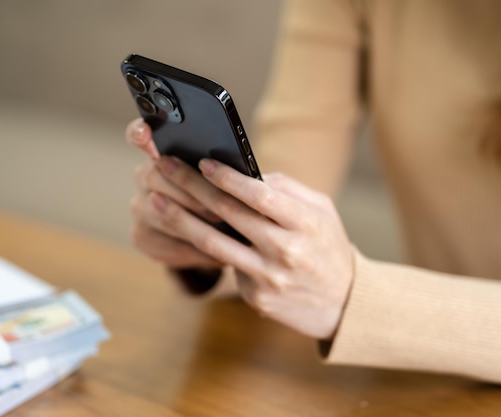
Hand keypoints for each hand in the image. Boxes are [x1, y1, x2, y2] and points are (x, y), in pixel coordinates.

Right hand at [126, 119, 222, 269]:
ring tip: (228, 230)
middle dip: (191, 192)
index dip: (140, 132)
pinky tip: (220, 253)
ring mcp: (139, 208)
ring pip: (162, 214)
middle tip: (221, 204)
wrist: (212, 232)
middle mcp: (144, 177)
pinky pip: (167, 244)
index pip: (139, 135)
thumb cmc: (225, 194)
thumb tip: (245, 172)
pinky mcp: (142, 237)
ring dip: (196, 222)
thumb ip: (224, 169)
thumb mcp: (228, 178)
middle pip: (155, 178)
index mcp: (160, 152)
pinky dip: (196, 249)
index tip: (145, 133)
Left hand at [150, 156, 354, 338]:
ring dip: (180, 220)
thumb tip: (245, 173)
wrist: (343, 303)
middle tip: (165, 168)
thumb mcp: (321, 211)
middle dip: (192, 187)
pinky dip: (206, 248)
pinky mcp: (256, 297)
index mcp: (305, 223)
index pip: (258, 195)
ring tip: (156, 202)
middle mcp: (285, 251)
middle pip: (228, 215)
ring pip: (213, 244)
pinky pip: (226, 267)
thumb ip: (286, 190)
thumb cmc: (328, 247)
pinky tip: (188, 232)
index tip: (202, 162)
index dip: (226, 178)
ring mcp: (268, 277)